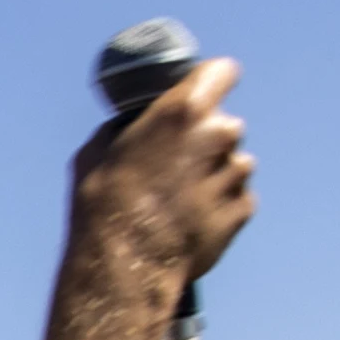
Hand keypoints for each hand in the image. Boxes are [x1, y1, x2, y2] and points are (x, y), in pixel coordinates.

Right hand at [73, 52, 255, 299]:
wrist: (126, 267)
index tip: (206, 91)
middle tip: (173, 167)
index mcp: (183, 111)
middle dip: (204, 141)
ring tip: (178, 203)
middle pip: (223, 125)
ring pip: (232, 163)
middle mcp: (219, 134)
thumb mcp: (96, 152)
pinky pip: (235, 198)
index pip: (221, 72)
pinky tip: (188, 222)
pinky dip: (218, 207)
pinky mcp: (243, 207)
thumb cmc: (104, 207)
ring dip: (213, 175)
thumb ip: (127, 128)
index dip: (212, 81)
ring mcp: (235, 172)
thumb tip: (135, 125)